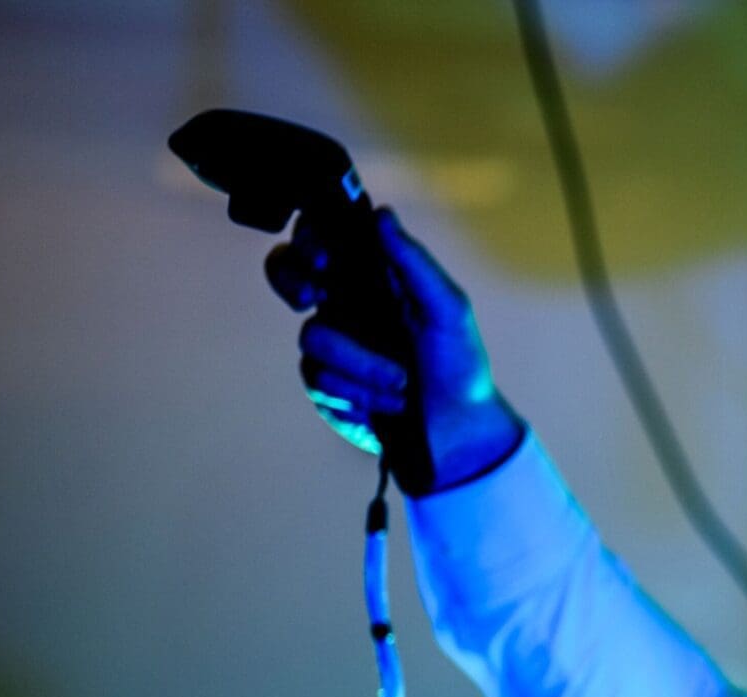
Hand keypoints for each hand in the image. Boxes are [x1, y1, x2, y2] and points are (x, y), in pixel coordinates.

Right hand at [265, 207, 523, 493]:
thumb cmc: (459, 365)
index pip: (325, 237)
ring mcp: (332, 343)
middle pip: (287, 270)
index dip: (310, 236)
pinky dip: (360, 392)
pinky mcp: (325, 383)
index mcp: (374, 278)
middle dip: (292, 278)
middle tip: (314, 295)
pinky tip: (390, 402)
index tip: (324, 257)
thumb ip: (414, 264)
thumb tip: (381, 215)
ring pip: (313, 337)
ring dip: (363, 364)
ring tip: (402, 383)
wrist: (456, 432)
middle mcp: (345, 303)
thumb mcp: (448, 311)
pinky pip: (320, 377)